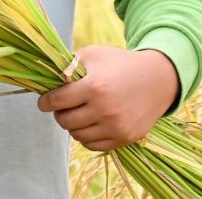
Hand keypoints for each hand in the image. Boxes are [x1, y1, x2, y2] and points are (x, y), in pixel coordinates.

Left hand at [36, 45, 177, 151]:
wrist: (157, 79)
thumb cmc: (120, 63)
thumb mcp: (93, 54)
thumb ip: (69, 65)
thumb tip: (46, 78)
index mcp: (94, 87)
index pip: (57, 101)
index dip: (45, 102)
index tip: (43, 102)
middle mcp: (105, 110)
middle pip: (65, 121)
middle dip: (58, 113)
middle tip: (61, 107)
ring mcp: (116, 127)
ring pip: (77, 136)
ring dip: (72, 126)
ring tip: (76, 114)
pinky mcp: (125, 138)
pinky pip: (93, 146)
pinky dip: (86, 137)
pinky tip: (89, 124)